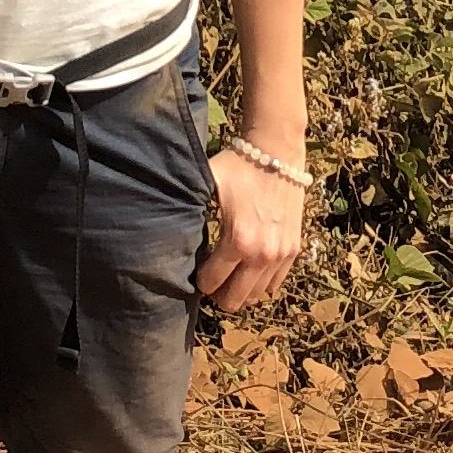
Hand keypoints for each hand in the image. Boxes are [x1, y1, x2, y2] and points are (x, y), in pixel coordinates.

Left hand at [194, 148, 305, 316]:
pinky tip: (249, 269)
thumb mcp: (207, 184)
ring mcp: (280, 255)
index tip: (196, 271)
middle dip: (218, 293)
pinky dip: (261, 283)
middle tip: (211, 280)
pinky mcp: (293, 250)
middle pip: (234, 299)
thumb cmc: (238, 167)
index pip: (211, 283)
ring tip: (229, 275)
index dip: (200, 281)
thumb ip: (188, 208)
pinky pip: (275, 284)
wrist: (277, 152)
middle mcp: (261, 254)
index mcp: (238, 241)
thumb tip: (159, 225)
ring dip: (240, 290)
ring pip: (256, 296)